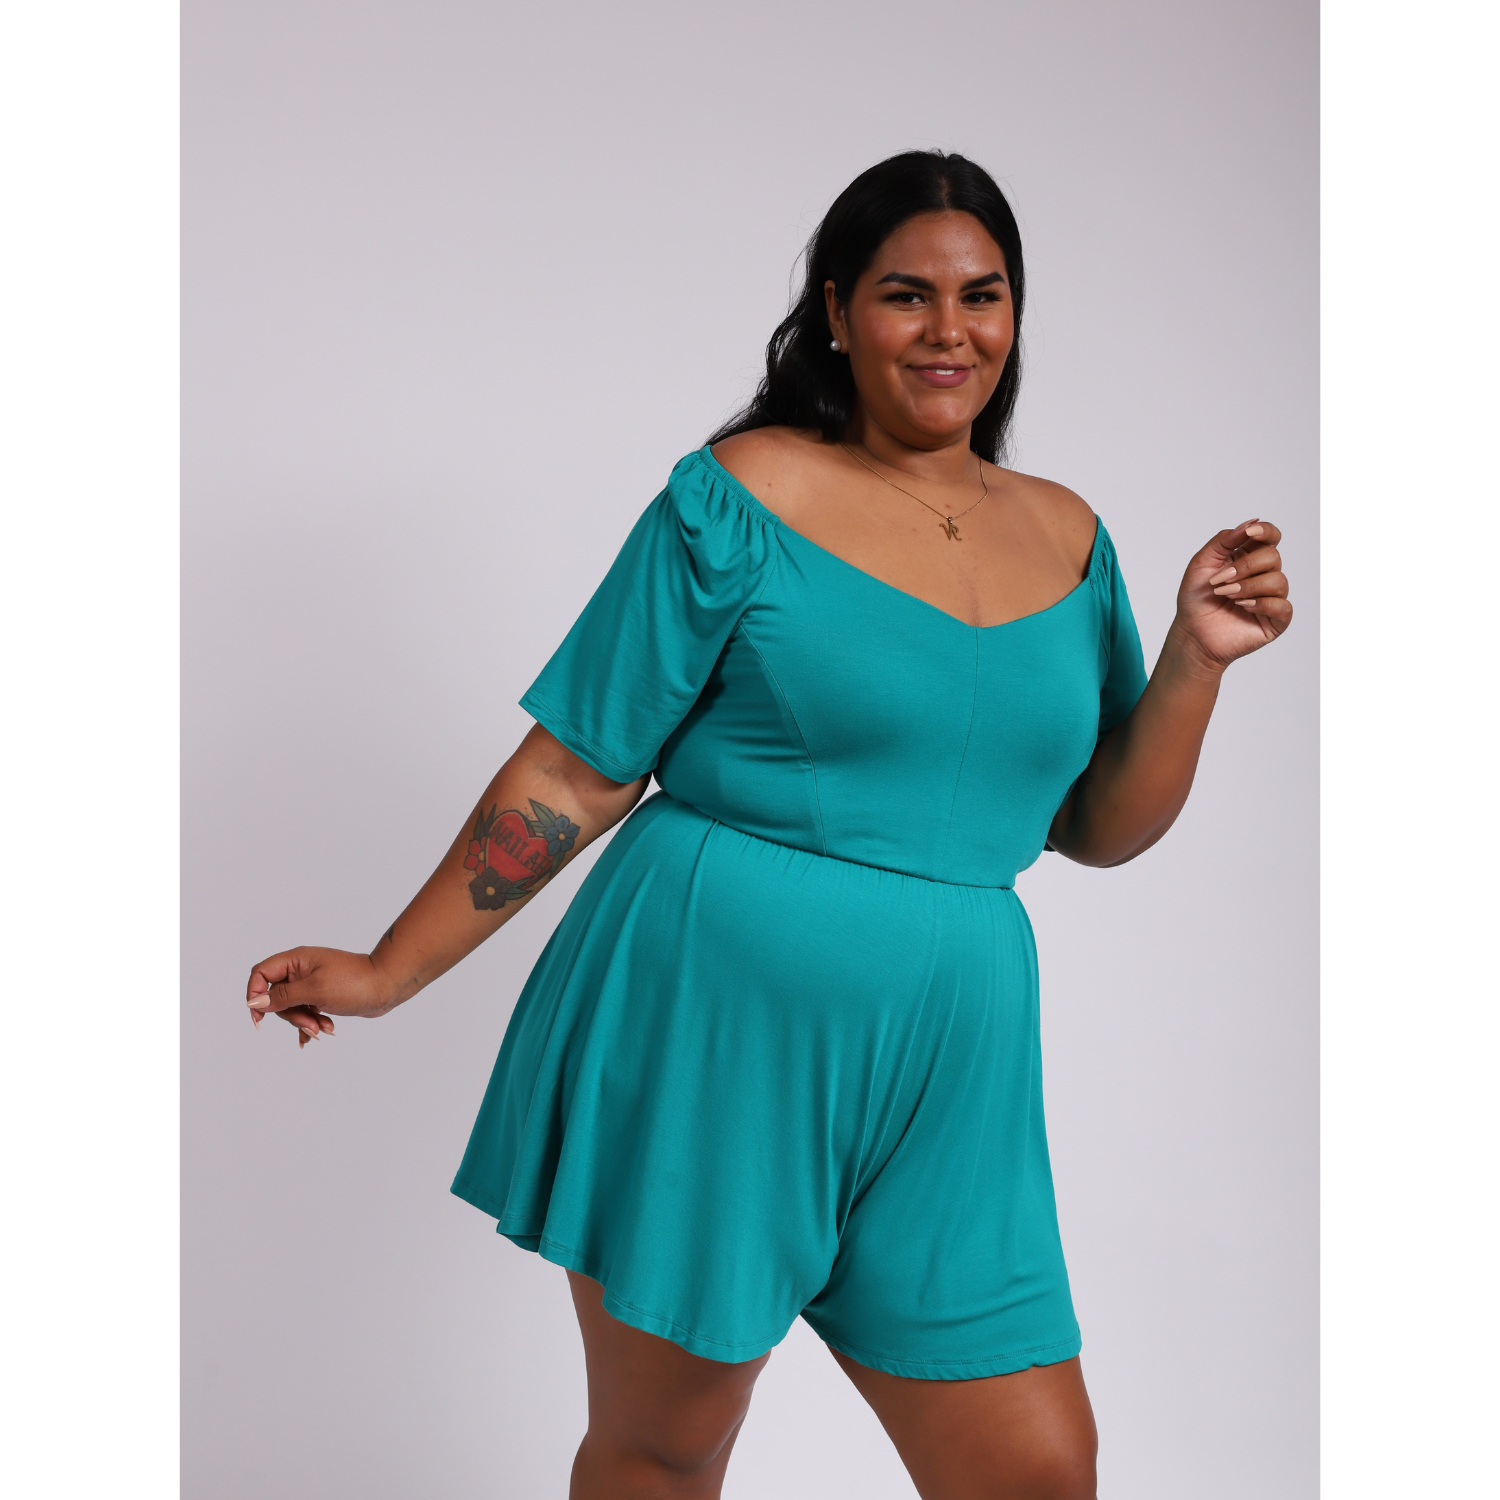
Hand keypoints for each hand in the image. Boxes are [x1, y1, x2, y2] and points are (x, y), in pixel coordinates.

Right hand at [246, 946, 395, 1048]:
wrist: (388, 986)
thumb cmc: (354, 982)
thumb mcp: (315, 990)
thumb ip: (283, 996)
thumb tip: (254, 1002)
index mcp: (296, 960)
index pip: (261, 974)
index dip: (255, 994)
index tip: (259, 1018)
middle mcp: (301, 970)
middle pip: (276, 996)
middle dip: (291, 1015)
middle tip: (312, 1025)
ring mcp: (312, 983)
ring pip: (292, 1008)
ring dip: (305, 1022)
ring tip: (325, 1030)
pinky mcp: (323, 996)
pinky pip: (307, 1012)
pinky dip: (312, 1023)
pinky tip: (321, 1034)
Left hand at [1172, 519, 1292, 669]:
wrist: (1191, 632)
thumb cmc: (1196, 598)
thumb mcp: (1202, 563)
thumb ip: (1224, 540)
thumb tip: (1250, 523)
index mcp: (1248, 557)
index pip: (1270, 537)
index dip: (1266, 531)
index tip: (1249, 534)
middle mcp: (1264, 575)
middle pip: (1273, 557)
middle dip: (1244, 567)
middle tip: (1220, 581)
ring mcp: (1271, 597)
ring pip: (1278, 581)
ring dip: (1249, 587)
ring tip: (1226, 595)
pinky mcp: (1275, 620)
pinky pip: (1282, 606)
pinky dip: (1262, 604)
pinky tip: (1242, 607)